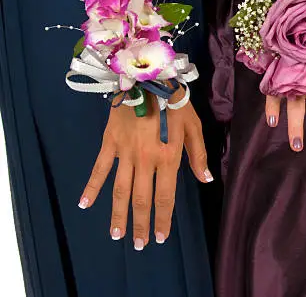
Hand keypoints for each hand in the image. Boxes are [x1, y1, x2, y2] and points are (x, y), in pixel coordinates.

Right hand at [78, 89, 210, 249]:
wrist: (148, 76)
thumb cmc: (176, 101)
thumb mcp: (194, 126)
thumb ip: (198, 155)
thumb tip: (205, 180)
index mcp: (168, 157)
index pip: (165, 196)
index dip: (162, 218)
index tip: (160, 237)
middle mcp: (146, 160)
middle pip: (141, 199)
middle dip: (140, 224)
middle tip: (138, 244)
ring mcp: (125, 152)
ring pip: (120, 190)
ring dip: (118, 214)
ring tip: (116, 234)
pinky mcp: (110, 142)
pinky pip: (99, 168)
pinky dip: (91, 187)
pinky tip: (84, 205)